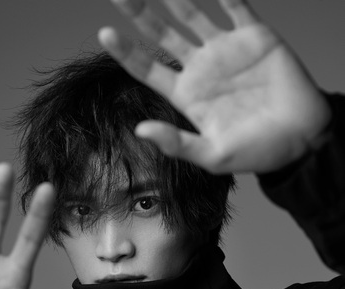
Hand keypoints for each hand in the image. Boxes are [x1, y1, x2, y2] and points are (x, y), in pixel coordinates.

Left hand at [99, 0, 331, 173]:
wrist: (300, 138)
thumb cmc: (256, 152)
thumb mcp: (212, 155)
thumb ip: (176, 143)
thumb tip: (139, 130)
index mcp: (187, 95)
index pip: (148, 69)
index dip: (126, 51)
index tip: (105, 33)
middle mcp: (201, 69)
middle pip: (162, 35)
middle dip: (141, 13)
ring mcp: (226, 50)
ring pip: (193, 13)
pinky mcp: (254, 36)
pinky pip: (235, 4)